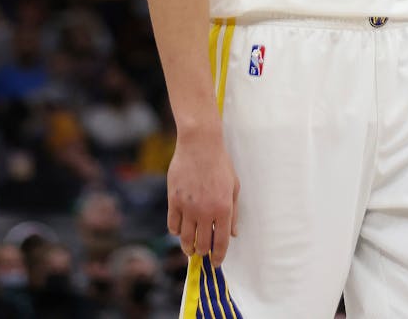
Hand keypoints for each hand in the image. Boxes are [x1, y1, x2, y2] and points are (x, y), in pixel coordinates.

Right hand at [166, 126, 238, 265]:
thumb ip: (234, 213)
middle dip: (203, 253)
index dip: (218, 256)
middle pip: (203, 244)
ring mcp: (188, 207)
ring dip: (188, 247)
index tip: (216, 263)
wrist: (200, 144)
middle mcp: (205, 211)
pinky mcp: (173, 200)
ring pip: (186, 238)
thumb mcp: (234, 187)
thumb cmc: (220, 164)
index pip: (221, 242)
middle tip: (203, 253)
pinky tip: (180, 230)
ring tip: (190, 249)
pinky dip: (176, 231)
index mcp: (223, 209)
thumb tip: (233, 234)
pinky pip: (173, 225)